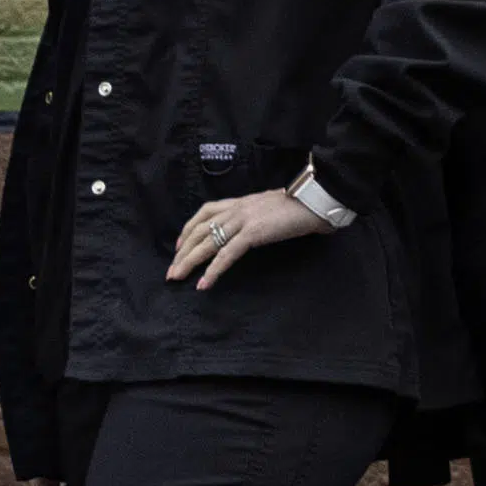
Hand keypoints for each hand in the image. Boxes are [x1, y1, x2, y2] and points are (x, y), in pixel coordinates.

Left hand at [167, 185, 333, 290]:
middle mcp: (236, 209)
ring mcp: (243, 220)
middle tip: (171, 270)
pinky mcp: (253, 233)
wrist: (314, 201)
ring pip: (207, 242)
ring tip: (177, 277)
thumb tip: (252, 230)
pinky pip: (227, 254)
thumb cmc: (298, 207)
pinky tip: (204, 283)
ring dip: (189, 262)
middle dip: (183, 252)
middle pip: (200, 229)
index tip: (180, 246)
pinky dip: (213, 270)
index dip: (189, 229)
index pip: (205, 212)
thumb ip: (256, 218)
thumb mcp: (269, 209)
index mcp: (240, 202)